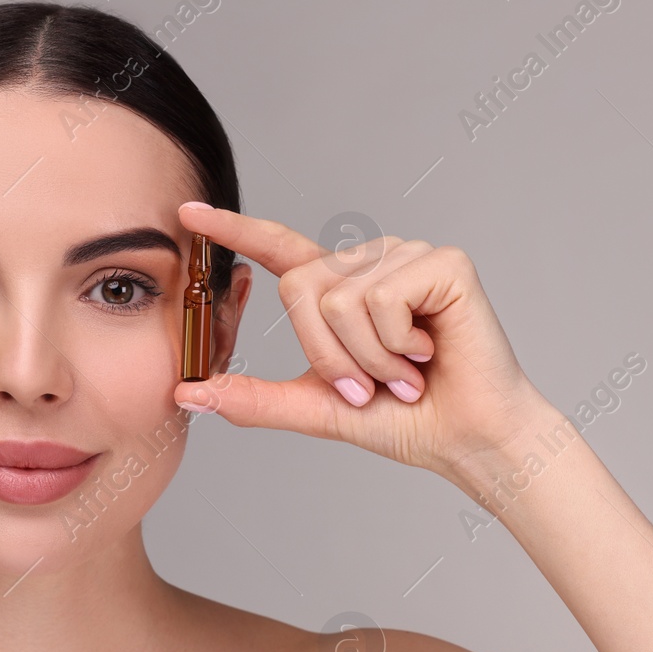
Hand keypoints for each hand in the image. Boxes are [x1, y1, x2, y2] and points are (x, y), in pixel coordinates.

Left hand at [173, 202, 549, 476]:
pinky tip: (429, 352)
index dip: (233, 231)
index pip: (278, 249)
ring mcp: (407, 256)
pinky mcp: (442, 261)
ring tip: (405, 372)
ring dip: (367, 358)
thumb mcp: (316, 407)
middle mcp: (370, 262)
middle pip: (300, 287)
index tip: (188, 213)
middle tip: (371, 384)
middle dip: (327, 354)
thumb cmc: (403, 420)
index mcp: (339, 288)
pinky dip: (396, 344)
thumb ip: (254, 397)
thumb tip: (187, 394)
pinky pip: (382, 299)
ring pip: (339, 298)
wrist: (465, 439)